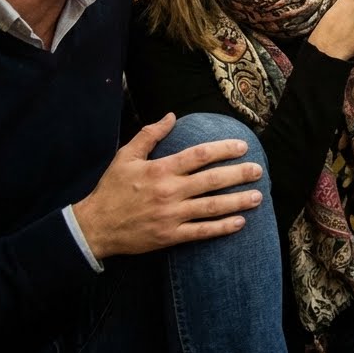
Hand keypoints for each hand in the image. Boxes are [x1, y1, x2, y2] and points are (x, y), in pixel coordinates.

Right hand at [72, 114, 265, 259]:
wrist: (94, 227)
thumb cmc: (111, 189)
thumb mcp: (125, 156)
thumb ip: (149, 135)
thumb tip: (172, 116)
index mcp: (160, 170)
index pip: (200, 155)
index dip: (224, 150)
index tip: (243, 146)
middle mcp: (169, 192)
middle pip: (212, 180)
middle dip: (239, 175)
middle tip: (258, 170)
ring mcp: (171, 215)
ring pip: (212, 207)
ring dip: (238, 201)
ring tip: (258, 196)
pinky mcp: (170, 236)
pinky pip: (202, 232)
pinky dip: (222, 228)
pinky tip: (240, 222)